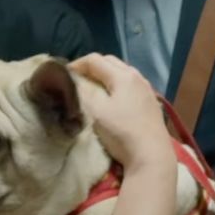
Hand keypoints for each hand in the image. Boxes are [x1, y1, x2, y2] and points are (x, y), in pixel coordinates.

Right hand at [70, 54, 171, 170]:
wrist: (151, 154)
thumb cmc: (121, 131)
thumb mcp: (96, 111)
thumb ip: (82, 92)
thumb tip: (72, 81)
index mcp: (123, 75)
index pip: (95, 60)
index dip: (76, 65)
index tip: (62, 76)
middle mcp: (138, 76)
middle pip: (110, 62)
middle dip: (91, 68)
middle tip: (76, 81)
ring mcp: (147, 89)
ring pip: (122, 73)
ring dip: (105, 76)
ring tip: (91, 89)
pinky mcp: (151, 102)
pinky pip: (130, 85)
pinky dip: (117, 86)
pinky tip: (112, 100)